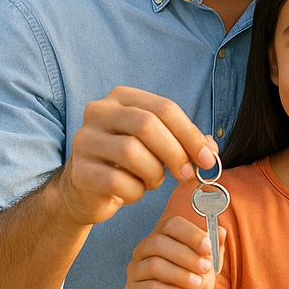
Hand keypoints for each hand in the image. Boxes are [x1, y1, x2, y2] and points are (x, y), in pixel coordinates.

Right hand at [57, 86, 217, 226]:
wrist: (86, 190)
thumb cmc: (128, 163)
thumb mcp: (157, 145)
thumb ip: (184, 142)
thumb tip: (210, 150)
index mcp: (122, 97)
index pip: (164, 107)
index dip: (190, 134)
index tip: (207, 158)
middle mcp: (98, 112)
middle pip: (147, 125)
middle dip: (175, 153)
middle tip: (187, 174)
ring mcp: (85, 140)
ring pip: (131, 152)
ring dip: (153, 173)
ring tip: (153, 181)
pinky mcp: (78, 170)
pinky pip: (117, 181)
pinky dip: (135, 191)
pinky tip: (133, 191)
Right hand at [124, 215, 224, 288]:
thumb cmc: (194, 284)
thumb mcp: (209, 265)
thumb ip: (214, 248)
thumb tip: (222, 231)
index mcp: (162, 236)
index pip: (170, 225)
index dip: (190, 233)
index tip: (207, 246)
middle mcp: (143, 250)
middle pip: (158, 242)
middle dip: (186, 255)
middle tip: (205, 268)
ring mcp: (135, 271)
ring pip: (154, 265)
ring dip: (181, 275)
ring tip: (198, 284)